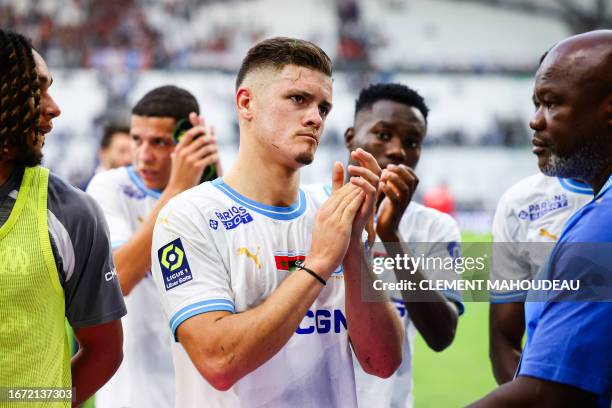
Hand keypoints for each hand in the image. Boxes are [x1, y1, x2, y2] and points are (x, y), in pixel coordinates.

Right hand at [166, 112, 219, 193]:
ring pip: (207, 148)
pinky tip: (216, 157)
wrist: (178, 188)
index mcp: (178, 150)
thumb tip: (178, 147)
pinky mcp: (197, 167)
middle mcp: (184, 153)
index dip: (198, 129)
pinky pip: (210, 157)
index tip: (204, 130)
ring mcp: (190, 160)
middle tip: (215, 139)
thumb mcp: (175, 162)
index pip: (189, 134)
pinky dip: (215, 156)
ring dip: (214, 147)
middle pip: (201, 139)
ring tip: (216, 149)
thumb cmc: (178, 175)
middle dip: (210, 138)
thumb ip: (177, 153)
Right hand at [306, 162, 364, 276]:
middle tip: (366, 177)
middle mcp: (326, 212)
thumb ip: (330, 216)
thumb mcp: (324, 228)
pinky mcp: (341, 225)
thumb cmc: (323, 248)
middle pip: (341, 192)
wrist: (319, 262)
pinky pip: (351, 208)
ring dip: (358, 188)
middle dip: (354, 184)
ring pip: (347, 198)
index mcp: (322, 211)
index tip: (359, 182)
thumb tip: (336, 212)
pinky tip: (366, 194)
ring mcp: (332, 218)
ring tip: (368, 182)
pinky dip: (358, 199)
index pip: (336, 194)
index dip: (348, 187)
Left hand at [346, 148, 379, 240]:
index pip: (371, 167)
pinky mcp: (371, 207)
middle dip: (367, 158)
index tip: (354, 151)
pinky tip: (352, 180)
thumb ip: (339, 179)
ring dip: (364, 170)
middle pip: (377, 169)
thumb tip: (337, 162)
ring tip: (350, 168)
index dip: (365, 157)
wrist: (347, 236)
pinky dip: (364, 184)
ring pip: (377, 178)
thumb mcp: (340, 194)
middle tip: (355, 152)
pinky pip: (373, 192)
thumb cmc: (345, 216)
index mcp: (368, 186)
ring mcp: (374, 199)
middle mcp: (374, 191)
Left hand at [376, 164, 417, 240]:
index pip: (414, 178)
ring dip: (394, 179)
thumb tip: (388, 169)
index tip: (394, 166)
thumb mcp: (393, 194)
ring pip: (405, 188)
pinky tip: (381, 185)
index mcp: (409, 194)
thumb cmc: (388, 209)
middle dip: (400, 171)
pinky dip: (389, 190)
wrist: (387, 228)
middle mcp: (409, 198)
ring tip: (384, 174)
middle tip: (388, 167)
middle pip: (411, 181)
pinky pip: (395, 199)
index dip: (406, 169)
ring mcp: (403, 204)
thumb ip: (393, 184)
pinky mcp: (395, 211)